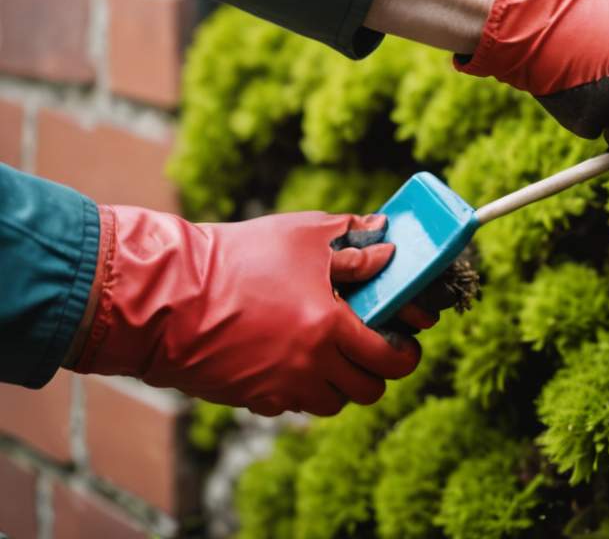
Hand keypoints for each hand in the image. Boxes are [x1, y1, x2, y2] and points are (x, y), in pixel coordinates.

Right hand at [73, 209, 421, 415]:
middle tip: (376, 345)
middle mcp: (309, 365)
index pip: (390, 358)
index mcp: (329, 326)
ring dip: (343, 381)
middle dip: (379, 369)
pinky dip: (306, 388)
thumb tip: (388, 246)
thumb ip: (354, 240)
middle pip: (368, 389)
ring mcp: (279, 388)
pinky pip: (296, 404)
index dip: (406, 352)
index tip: (406, 339)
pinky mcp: (253, 399)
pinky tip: (297, 355)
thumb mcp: (305, 235)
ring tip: (337, 349)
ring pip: (333, 402)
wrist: (170, 298)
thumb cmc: (240, 258)